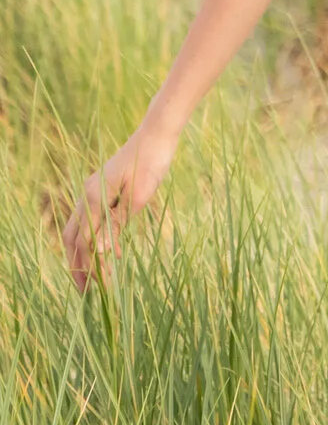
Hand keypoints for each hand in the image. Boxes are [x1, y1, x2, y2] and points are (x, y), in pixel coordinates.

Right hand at [62, 122, 177, 291]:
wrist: (158, 132)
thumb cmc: (151, 162)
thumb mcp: (138, 197)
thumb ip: (118, 224)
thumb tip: (102, 252)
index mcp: (94, 197)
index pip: (85, 241)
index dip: (90, 266)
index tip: (100, 288)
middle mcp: (88, 193)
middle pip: (73, 237)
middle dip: (78, 265)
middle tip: (86, 291)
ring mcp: (94, 189)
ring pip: (81, 228)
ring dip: (86, 253)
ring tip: (98, 276)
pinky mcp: (104, 187)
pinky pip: (93, 218)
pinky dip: (97, 237)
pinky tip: (115, 250)